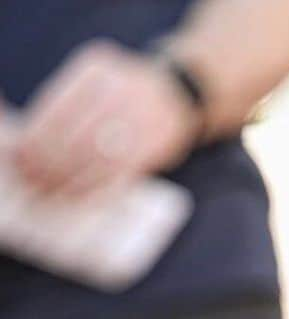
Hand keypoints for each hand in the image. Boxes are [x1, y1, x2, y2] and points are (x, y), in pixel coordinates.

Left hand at [12, 39, 201, 197]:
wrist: (179, 90)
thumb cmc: (123, 95)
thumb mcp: (96, 84)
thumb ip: (68, 108)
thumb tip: (30, 149)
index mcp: (97, 68)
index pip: (57, 108)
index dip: (37, 138)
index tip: (22, 159)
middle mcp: (122, 87)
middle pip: (76, 133)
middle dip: (52, 163)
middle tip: (37, 181)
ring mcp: (145, 113)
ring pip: (99, 154)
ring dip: (74, 177)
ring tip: (56, 191)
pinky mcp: (161, 139)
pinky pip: (124, 168)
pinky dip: (101, 184)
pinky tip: (85, 192)